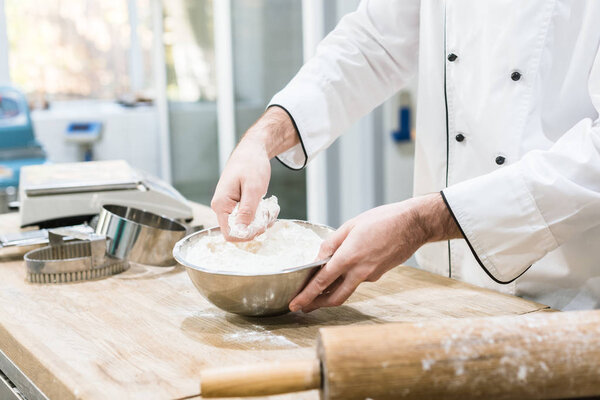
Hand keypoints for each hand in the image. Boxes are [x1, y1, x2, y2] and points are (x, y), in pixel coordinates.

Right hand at [211, 106, 298, 240]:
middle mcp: (222, 208)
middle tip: (270, 214)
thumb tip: (241, 232)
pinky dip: (260, 216)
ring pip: (245, 226)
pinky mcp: (236, 206)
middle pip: (239, 231)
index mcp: (221, 204)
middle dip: (257, 227)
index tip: (262, 224)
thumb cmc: (252, 164)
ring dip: (261, 221)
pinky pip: (248, 219)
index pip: (230, 233)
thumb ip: (247, 211)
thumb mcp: (253, 188)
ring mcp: (229, 207)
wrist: (252, 150)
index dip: (247, 234)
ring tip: (270, 208)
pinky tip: (267, 207)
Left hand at [289, 193, 461, 312]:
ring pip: (346, 290)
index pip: (321, 282)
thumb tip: (318, 257)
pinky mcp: (379, 275)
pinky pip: (358, 280)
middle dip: (316, 305)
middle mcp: (360, 271)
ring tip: (317, 294)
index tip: (295, 304)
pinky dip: (347, 280)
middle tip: (302, 307)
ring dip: (330, 295)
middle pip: (334, 297)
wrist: (413, 225)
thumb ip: (331, 243)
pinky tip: (343, 273)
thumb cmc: (383, 220)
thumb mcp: (350, 225)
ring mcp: (371, 275)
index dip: (306, 296)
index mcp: (348, 257)